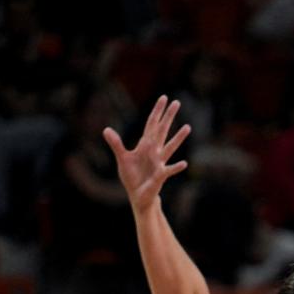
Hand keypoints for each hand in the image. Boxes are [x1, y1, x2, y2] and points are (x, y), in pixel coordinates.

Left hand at [103, 95, 191, 211]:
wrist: (139, 195)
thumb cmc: (132, 177)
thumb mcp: (123, 159)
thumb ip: (116, 144)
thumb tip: (106, 129)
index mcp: (145, 145)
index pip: (152, 124)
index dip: (157, 111)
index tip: (164, 98)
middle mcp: (154, 151)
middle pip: (162, 130)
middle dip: (169, 117)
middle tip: (177, 102)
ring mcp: (159, 162)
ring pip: (170, 147)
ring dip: (178, 138)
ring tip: (188, 127)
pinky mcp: (160, 176)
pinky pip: (168, 170)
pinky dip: (175, 167)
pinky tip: (184, 163)